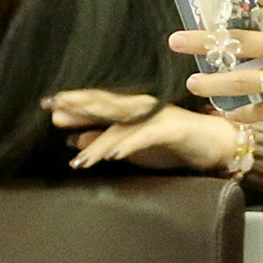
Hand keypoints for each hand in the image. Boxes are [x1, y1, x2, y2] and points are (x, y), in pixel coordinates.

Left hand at [48, 89, 240, 171]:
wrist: (216, 143)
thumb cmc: (172, 143)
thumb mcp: (131, 145)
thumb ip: (103, 140)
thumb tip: (71, 139)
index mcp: (129, 110)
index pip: (96, 104)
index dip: (73, 104)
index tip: (46, 104)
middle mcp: (141, 108)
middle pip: (104, 105)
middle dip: (78, 107)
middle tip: (53, 108)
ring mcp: (156, 116)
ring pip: (121, 126)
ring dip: (99, 140)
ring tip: (79, 159)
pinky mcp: (172, 128)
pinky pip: (145, 136)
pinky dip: (128, 145)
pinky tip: (113, 155)